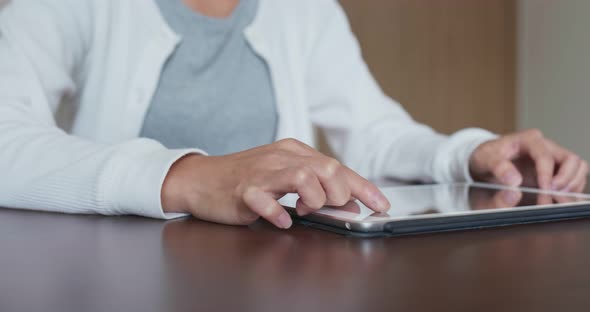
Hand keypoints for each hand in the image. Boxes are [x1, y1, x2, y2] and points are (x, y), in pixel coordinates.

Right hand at [161, 139, 389, 228]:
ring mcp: (260, 172)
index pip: (336, 166)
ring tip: (306, 211)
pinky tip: (283, 220)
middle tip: (330, 208)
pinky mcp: (243, 190)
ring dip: (313, 199)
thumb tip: (345, 203)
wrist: (200, 179)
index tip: (380, 203)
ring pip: (302, 176)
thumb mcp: (282, 175)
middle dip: (338, 193)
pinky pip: (265, 200)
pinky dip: (278, 213)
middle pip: (325, 167)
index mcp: (293, 152)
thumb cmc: (244, 178)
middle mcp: (280, 157)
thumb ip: (312, 185)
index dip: (363, 186)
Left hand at [469, 129, 587, 192]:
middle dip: (566, 181)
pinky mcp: (556, 170)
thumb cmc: (486, 158)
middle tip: (552, 198)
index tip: (544, 190)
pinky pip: (574, 178)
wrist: (484, 162)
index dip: (547, 174)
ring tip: (556, 200)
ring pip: (578, 168)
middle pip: (571, 160)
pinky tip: (558, 201)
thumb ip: (498, 169)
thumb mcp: (484, 160)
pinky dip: (571, 191)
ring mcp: (553, 157)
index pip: (545, 155)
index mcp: (528, 139)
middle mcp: (545, 146)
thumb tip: (514, 183)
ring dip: (572, 186)